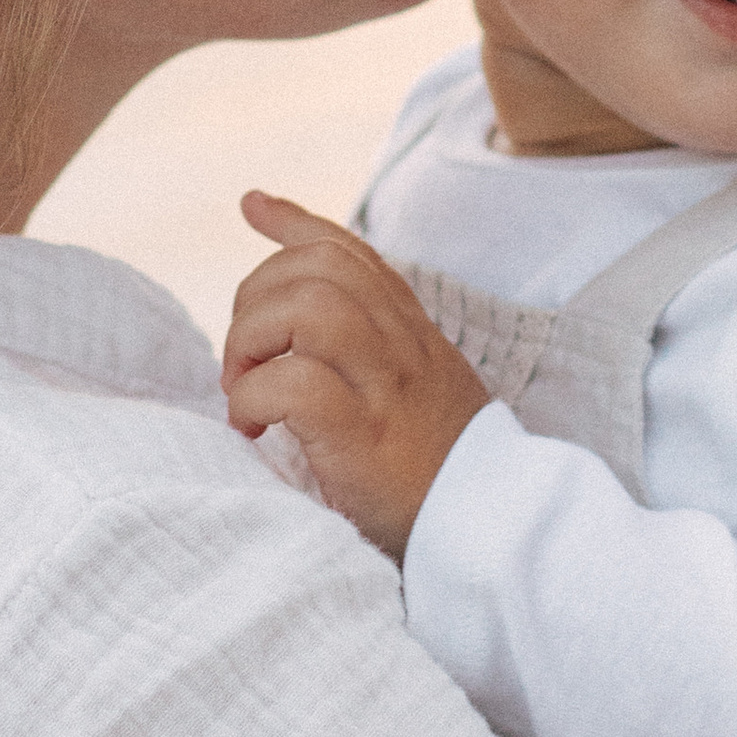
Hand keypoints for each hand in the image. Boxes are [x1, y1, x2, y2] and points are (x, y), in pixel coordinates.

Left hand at [223, 195, 488, 558]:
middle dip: (257, 294)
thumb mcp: (424, 396)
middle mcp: (403, 347)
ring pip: (308, 307)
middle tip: (243, 359)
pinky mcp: (364, 434)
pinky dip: (256, 395)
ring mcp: (387, 386)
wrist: (494, 532)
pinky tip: (253, 425)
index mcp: (413, 335)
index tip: (253, 204)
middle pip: (319, 267)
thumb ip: (379, 358)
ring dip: (253, 338)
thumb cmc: (442, 476)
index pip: (353, 253)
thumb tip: (308, 338)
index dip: (295, 222)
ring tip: (244, 388)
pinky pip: (295, 382)